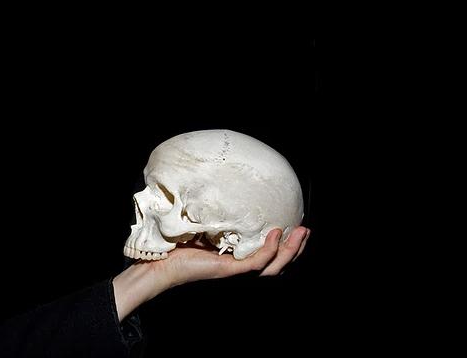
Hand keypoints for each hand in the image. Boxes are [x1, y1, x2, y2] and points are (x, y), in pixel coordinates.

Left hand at [112, 226, 309, 319]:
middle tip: (307, 230)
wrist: (160, 262)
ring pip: (273, 267)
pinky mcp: (229, 272)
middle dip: (296, 249)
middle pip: (278, 264)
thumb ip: (219, 218)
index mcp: (237, 261)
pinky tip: (275, 235)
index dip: (286, 245)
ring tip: (300, 232)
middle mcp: (240, 269)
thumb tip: (225, 192)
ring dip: (290, 250)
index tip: (297, 226)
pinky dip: (268, 250)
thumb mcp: (204, 227)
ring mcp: (236, 273)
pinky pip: (256, 264)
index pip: (269, 257)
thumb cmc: (178, 245)